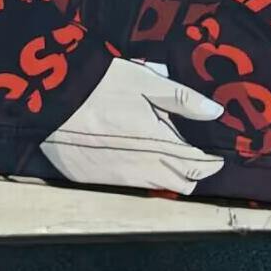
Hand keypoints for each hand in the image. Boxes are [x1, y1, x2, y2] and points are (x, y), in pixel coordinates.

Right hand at [38, 58, 225, 192]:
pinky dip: (139, 174)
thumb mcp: (146, 83)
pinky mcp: (96, 180)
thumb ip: (184, 100)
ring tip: (164, 151)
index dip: (212, 161)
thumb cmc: (103, 85)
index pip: (198, 167)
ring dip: (167, 174)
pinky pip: (129, 185)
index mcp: (161, 146)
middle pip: (182, 184)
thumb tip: (215, 112)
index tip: (216, 154)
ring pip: (157, 187)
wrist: (54, 98)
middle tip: (192, 152)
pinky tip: (134, 154)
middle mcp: (143, 170)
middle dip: (192, 171)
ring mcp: (119, 178)